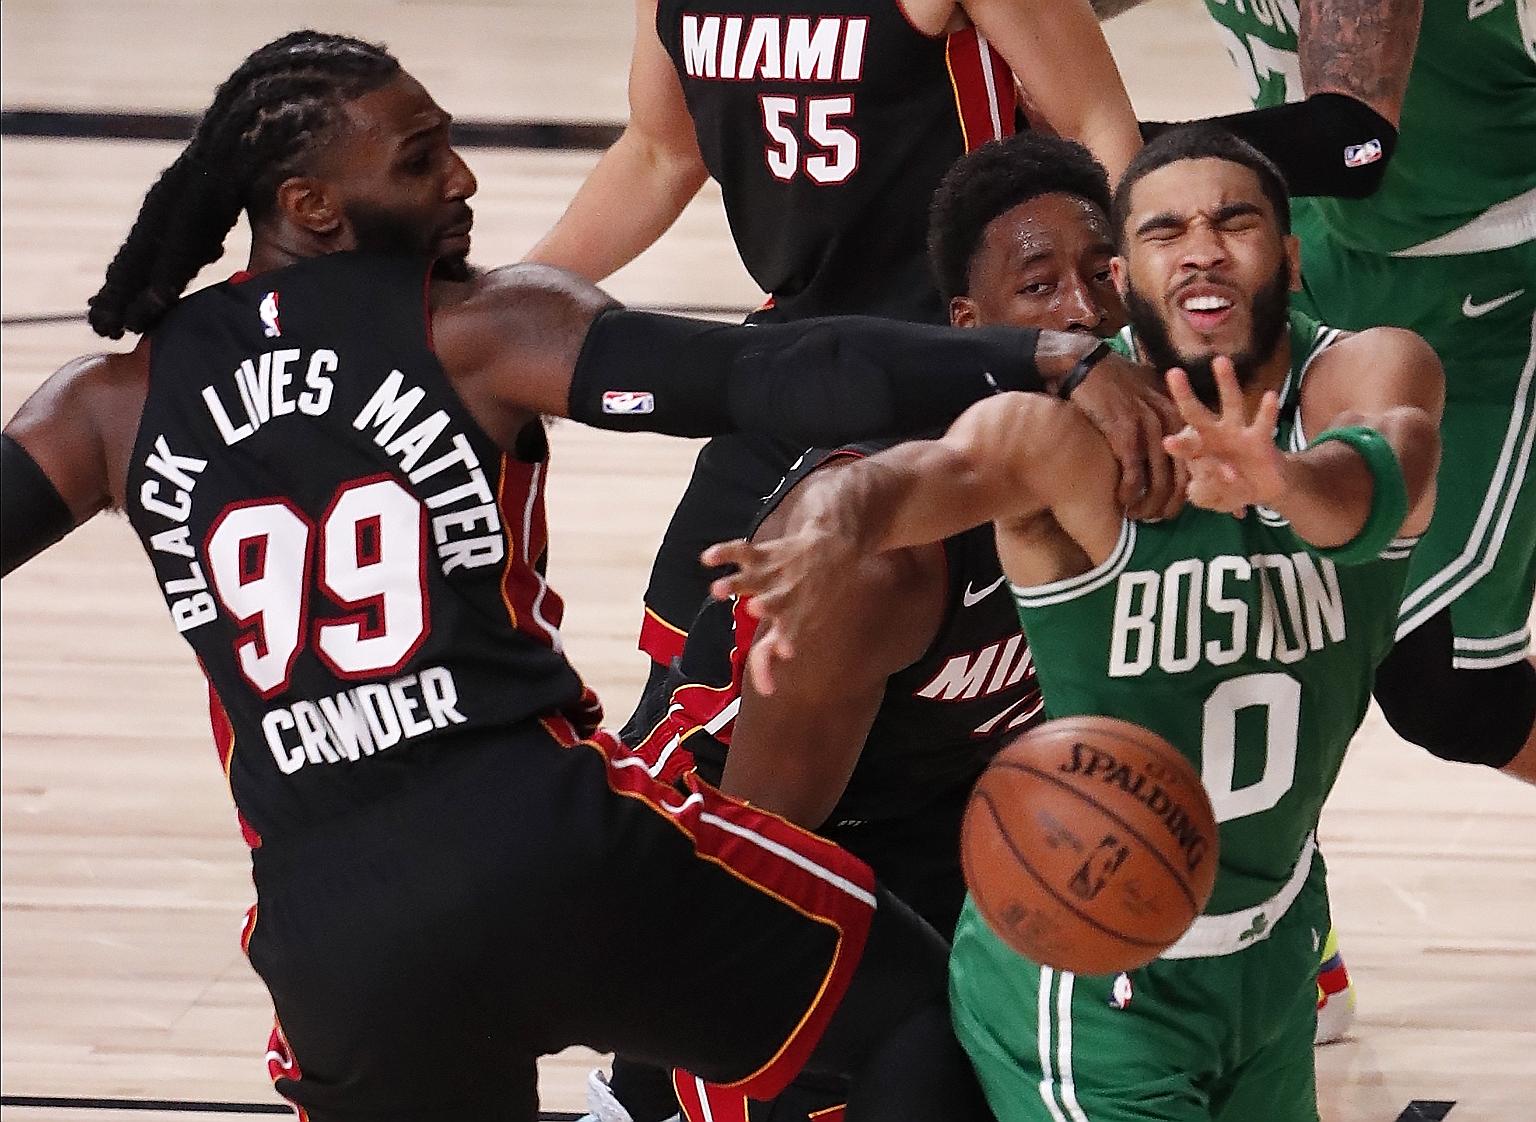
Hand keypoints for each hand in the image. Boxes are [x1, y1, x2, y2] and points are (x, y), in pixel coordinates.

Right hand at [701, 482, 863, 694]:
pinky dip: (723, 553)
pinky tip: (707, 559)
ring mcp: (771, 575)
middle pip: (773, 602)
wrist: (833, 549)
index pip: (789, 635)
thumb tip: (765, 690)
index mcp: (795, 617)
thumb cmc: (811, 598)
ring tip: (716, 590)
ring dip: (735, 583)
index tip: (786, 652)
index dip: (786, 642)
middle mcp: (784, 596)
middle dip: (766, 605)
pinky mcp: (763, 556)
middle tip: (756, 608)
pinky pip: (741, 551)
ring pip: (752, 577)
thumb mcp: (799, 625)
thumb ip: (773, 655)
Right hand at [1070, 351, 1186, 520]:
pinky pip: (1134, 474)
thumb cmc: (1116, 381)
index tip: (1200, 502)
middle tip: (1162, 518)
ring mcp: (1149, 427)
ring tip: (1139, 516)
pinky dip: (1129, 493)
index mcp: (1179, 413)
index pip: (1199, 456)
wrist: (1086, 364)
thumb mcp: (1149, 392)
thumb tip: (1170, 442)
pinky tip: (1122, 501)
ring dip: (1149, 505)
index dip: (1202, 483)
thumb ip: (1163, 415)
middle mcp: (1170, 421)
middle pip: (1182, 475)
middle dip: (1174, 504)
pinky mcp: (1125, 432)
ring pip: (1159, 481)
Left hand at [1162, 357, 1285, 516]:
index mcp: (1196, 449)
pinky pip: (1264, 423)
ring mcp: (1238, 433)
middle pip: (1196, 412)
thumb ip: (1202, 493)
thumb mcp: (1210, 498)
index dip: (1178, 445)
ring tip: (1220, 362)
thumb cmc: (1227, 488)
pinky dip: (1267, 411)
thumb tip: (1201, 482)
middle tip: (1173, 373)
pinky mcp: (1261, 438)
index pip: (1184, 444)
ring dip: (1226, 382)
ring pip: (1232, 403)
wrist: (1261, 490)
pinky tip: (1271, 396)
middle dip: (1184, 394)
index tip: (1169, 442)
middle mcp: (1214, 435)